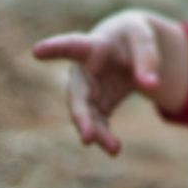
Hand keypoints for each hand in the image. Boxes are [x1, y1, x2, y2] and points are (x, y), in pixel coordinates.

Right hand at [31, 11, 187, 155]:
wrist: (128, 48)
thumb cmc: (132, 37)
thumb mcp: (144, 38)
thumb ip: (147, 59)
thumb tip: (150, 86)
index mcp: (92, 46)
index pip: (72, 46)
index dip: (54, 48)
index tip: (36, 51)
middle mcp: (83, 72)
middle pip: (77, 95)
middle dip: (81, 116)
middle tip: (87, 136)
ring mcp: (88, 91)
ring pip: (87, 115)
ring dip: (98, 133)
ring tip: (114, 150)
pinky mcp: (97, 105)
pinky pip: (98, 124)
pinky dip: (105, 136)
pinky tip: (114, 149)